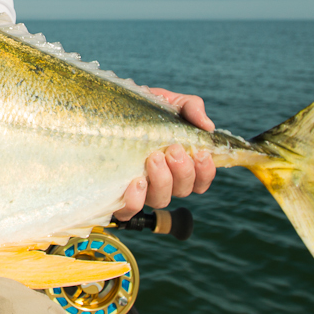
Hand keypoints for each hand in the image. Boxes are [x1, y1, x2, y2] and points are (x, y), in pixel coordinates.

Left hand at [112, 87, 216, 219]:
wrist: (106, 107)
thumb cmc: (143, 109)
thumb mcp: (169, 102)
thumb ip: (191, 108)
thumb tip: (207, 126)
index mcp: (179, 164)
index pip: (200, 179)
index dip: (205, 172)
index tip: (201, 153)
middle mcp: (162, 181)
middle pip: (183, 190)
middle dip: (183, 171)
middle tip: (173, 149)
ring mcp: (141, 190)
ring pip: (160, 200)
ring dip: (162, 181)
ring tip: (154, 158)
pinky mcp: (117, 196)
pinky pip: (129, 211)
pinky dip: (135, 201)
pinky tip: (136, 182)